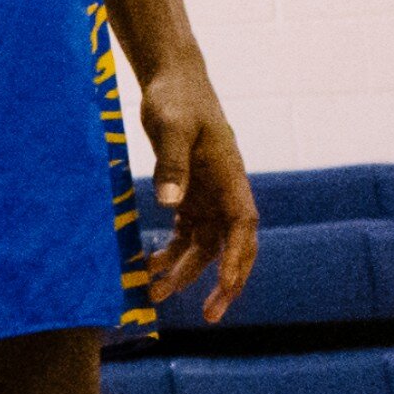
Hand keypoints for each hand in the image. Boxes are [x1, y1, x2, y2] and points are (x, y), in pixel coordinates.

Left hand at [136, 57, 258, 324]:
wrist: (172, 79)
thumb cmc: (176, 99)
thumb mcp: (171, 128)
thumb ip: (172, 164)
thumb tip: (170, 205)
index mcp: (231, 179)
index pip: (243, 229)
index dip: (239, 261)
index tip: (227, 289)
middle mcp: (225, 192)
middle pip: (229, 246)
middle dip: (221, 282)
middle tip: (207, 315)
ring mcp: (208, 194)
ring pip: (204, 244)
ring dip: (184, 270)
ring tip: (155, 293)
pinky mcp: (190, 192)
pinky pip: (185, 231)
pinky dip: (171, 250)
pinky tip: (149, 264)